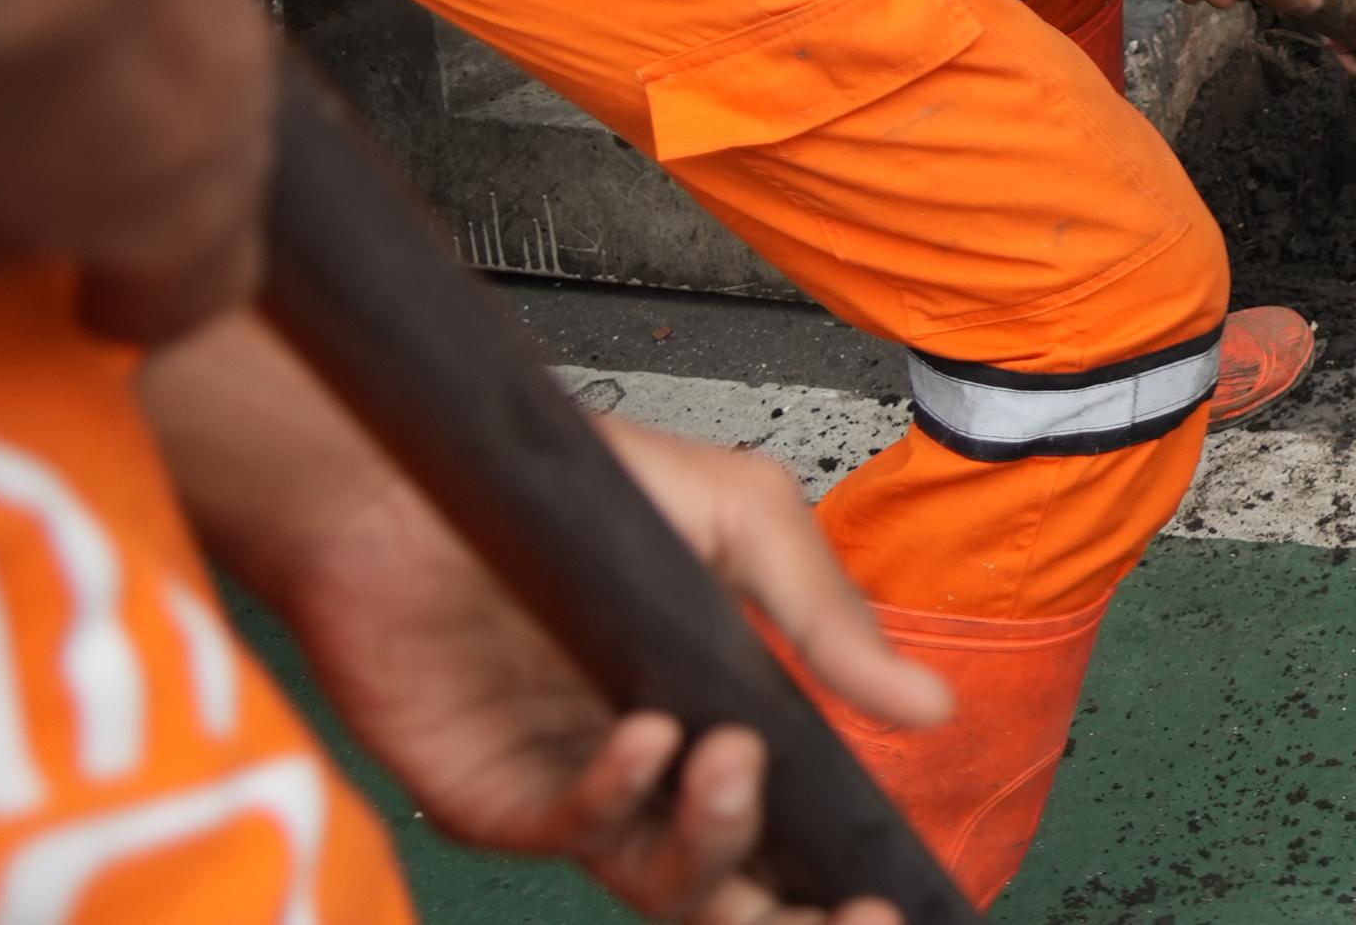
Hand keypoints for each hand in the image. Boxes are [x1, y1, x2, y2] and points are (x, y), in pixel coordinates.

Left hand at [263, 391, 948, 924]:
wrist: (426, 475)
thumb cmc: (576, 490)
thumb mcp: (738, 519)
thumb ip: (828, 617)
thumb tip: (929, 705)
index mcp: (720, 717)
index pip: (791, 825)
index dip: (838, 868)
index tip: (885, 884)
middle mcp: (654, 775)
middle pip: (734, 890)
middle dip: (796, 919)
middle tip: (848, 906)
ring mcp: (578, 791)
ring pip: (665, 882)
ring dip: (717, 842)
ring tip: (734, 763)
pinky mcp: (496, 794)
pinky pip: (572, 831)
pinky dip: (618, 794)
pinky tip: (648, 735)